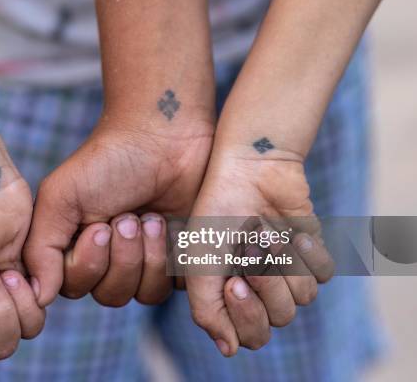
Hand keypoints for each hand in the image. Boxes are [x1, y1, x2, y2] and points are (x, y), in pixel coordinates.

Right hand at [24, 112, 213, 306]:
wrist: (164, 136)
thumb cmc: (106, 161)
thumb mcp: (60, 197)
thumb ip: (41, 249)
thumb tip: (38, 298)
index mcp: (76, 247)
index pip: (75, 287)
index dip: (90, 263)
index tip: (100, 225)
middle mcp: (110, 260)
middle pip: (111, 295)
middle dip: (123, 256)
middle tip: (130, 217)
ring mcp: (147, 260)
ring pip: (145, 294)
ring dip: (149, 255)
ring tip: (152, 218)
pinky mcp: (180, 257)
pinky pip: (177, 285)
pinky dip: (174, 256)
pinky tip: (172, 224)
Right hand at [186, 151, 333, 356]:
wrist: (247, 170)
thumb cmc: (216, 214)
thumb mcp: (198, 263)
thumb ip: (207, 311)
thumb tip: (229, 350)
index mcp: (232, 295)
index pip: (252, 336)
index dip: (246, 315)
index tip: (232, 281)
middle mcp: (260, 289)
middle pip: (280, 318)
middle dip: (265, 284)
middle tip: (249, 250)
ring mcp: (286, 271)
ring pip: (303, 298)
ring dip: (283, 264)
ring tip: (267, 234)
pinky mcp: (310, 252)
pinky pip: (322, 274)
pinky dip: (308, 255)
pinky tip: (293, 234)